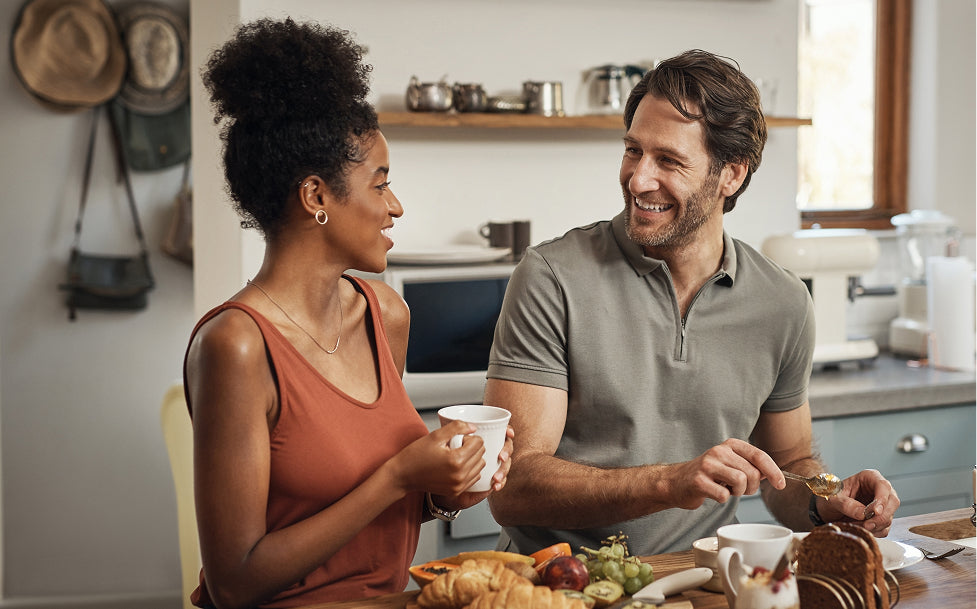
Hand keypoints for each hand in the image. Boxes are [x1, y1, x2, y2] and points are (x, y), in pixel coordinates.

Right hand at [389, 420, 484, 497]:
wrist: (403, 475)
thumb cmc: (416, 455)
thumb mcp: (435, 436)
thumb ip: (457, 427)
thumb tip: (473, 427)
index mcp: (456, 460)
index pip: (479, 443)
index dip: (469, 437)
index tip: (456, 439)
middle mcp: (460, 475)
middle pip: (481, 454)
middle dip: (471, 447)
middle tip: (455, 446)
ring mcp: (459, 485)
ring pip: (480, 466)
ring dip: (472, 458)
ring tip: (456, 455)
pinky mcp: (456, 491)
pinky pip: (474, 477)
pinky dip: (470, 469)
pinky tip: (456, 465)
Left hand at [440, 425, 515, 510]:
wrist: (435, 477)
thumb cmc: (439, 456)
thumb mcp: (445, 440)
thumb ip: (456, 429)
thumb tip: (472, 426)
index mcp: (482, 440)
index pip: (501, 433)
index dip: (507, 432)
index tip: (508, 433)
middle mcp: (490, 452)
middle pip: (506, 449)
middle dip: (506, 453)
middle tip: (501, 457)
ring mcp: (491, 466)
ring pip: (505, 465)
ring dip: (503, 470)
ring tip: (496, 476)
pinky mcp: (489, 479)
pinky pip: (500, 481)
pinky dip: (501, 483)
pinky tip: (495, 485)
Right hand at [665, 438, 783, 508]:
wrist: (676, 482)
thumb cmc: (707, 475)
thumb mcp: (730, 465)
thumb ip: (750, 467)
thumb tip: (773, 475)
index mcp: (730, 445)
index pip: (759, 456)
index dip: (774, 471)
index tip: (781, 485)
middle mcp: (719, 451)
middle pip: (752, 473)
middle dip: (751, 487)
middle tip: (739, 489)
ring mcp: (707, 465)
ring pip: (741, 482)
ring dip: (738, 493)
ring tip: (727, 490)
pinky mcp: (699, 480)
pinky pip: (724, 495)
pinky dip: (723, 499)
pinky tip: (714, 493)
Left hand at [815, 469, 898, 535]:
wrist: (827, 508)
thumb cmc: (831, 496)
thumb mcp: (833, 498)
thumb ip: (846, 504)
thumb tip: (863, 514)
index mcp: (869, 477)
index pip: (883, 486)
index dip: (882, 499)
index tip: (875, 511)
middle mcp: (879, 490)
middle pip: (892, 502)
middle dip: (881, 516)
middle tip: (867, 525)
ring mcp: (883, 505)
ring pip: (889, 517)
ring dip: (874, 526)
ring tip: (856, 526)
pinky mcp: (881, 518)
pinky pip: (884, 528)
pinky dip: (874, 532)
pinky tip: (860, 529)